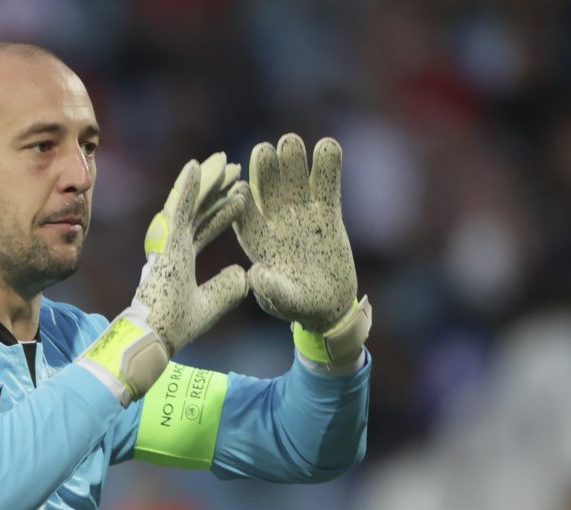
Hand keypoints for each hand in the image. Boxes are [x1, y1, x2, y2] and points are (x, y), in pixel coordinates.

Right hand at [78, 160, 247, 403]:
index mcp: (182, 258)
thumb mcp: (211, 306)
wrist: (154, 338)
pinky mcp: (165, 241)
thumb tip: (243, 273)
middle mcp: (174, 246)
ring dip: (207, 180)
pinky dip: (187, 186)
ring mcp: (168, 242)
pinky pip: (177, 207)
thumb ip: (226, 289)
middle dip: (217, 190)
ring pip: (190, 202)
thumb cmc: (174, 327)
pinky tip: (198, 165)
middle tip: (236, 170)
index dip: (223, 212)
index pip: (205, 228)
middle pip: (199, 209)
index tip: (241, 196)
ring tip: (225, 162)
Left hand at [233, 133, 370, 369]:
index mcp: (257, 241)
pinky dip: (327, 166)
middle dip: (265, 172)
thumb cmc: (300, 306)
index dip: (241, 201)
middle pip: (268, 190)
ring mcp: (302, 213)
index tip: (239, 187)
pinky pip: (327, 185)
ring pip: (295, 180)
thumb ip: (271, 290)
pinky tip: (328, 146)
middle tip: (264, 151)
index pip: (244, 216)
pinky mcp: (328, 212)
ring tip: (290, 142)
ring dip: (292, 161)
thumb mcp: (284, 303)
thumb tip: (255, 273)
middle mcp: (276, 221)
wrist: (330, 306)